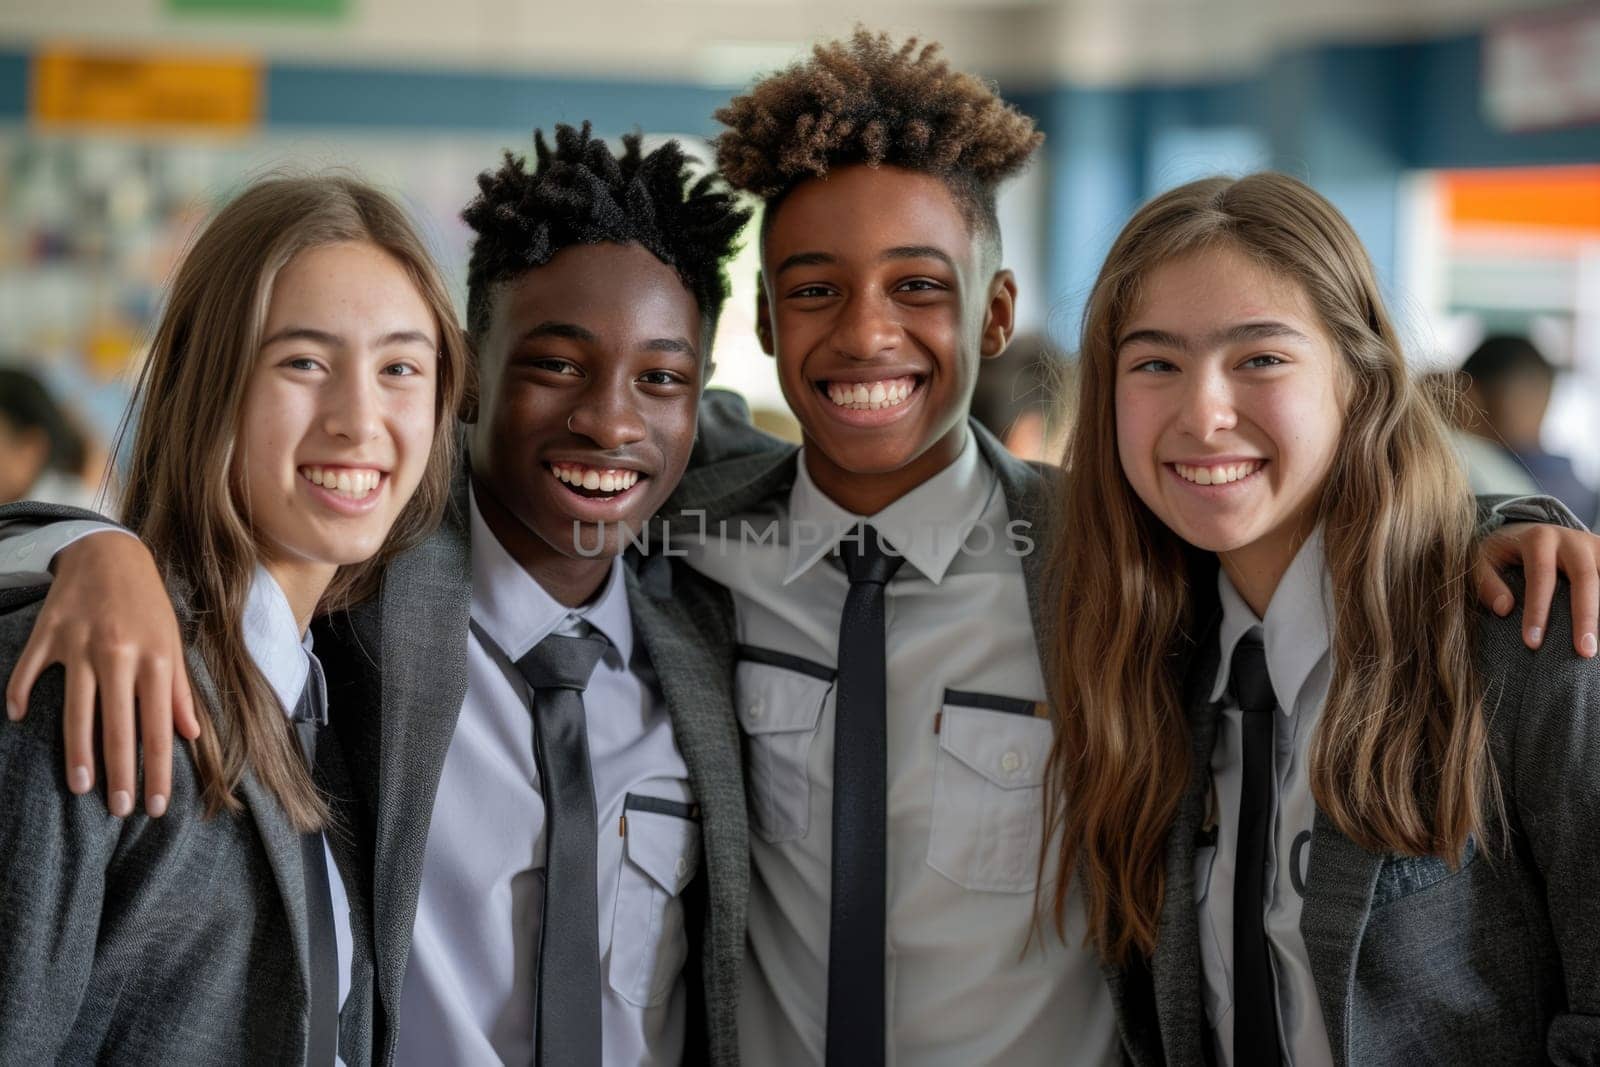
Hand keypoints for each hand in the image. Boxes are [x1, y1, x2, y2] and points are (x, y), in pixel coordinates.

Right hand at [4, 531, 197, 815]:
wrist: (111, 552)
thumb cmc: (148, 605)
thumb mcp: (173, 644)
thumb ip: (179, 691)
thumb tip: (190, 734)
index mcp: (155, 660)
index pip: (158, 728)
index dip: (157, 771)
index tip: (156, 806)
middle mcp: (118, 655)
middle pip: (118, 728)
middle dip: (120, 774)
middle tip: (118, 810)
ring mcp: (80, 644)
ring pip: (76, 710)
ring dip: (77, 753)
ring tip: (81, 787)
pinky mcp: (48, 633)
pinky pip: (29, 670)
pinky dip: (19, 693)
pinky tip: (17, 719)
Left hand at [1475, 523, 1599, 657]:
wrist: (1532, 530)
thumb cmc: (1505, 551)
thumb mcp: (1483, 559)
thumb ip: (1487, 582)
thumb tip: (1504, 609)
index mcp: (1539, 538)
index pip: (1541, 577)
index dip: (1537, 610)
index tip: (1532, 643)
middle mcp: (1572, 539)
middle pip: (1585, 577)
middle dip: (1585, 616)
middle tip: (1584, 651)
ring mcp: (1594, 546)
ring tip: (1598, 646)